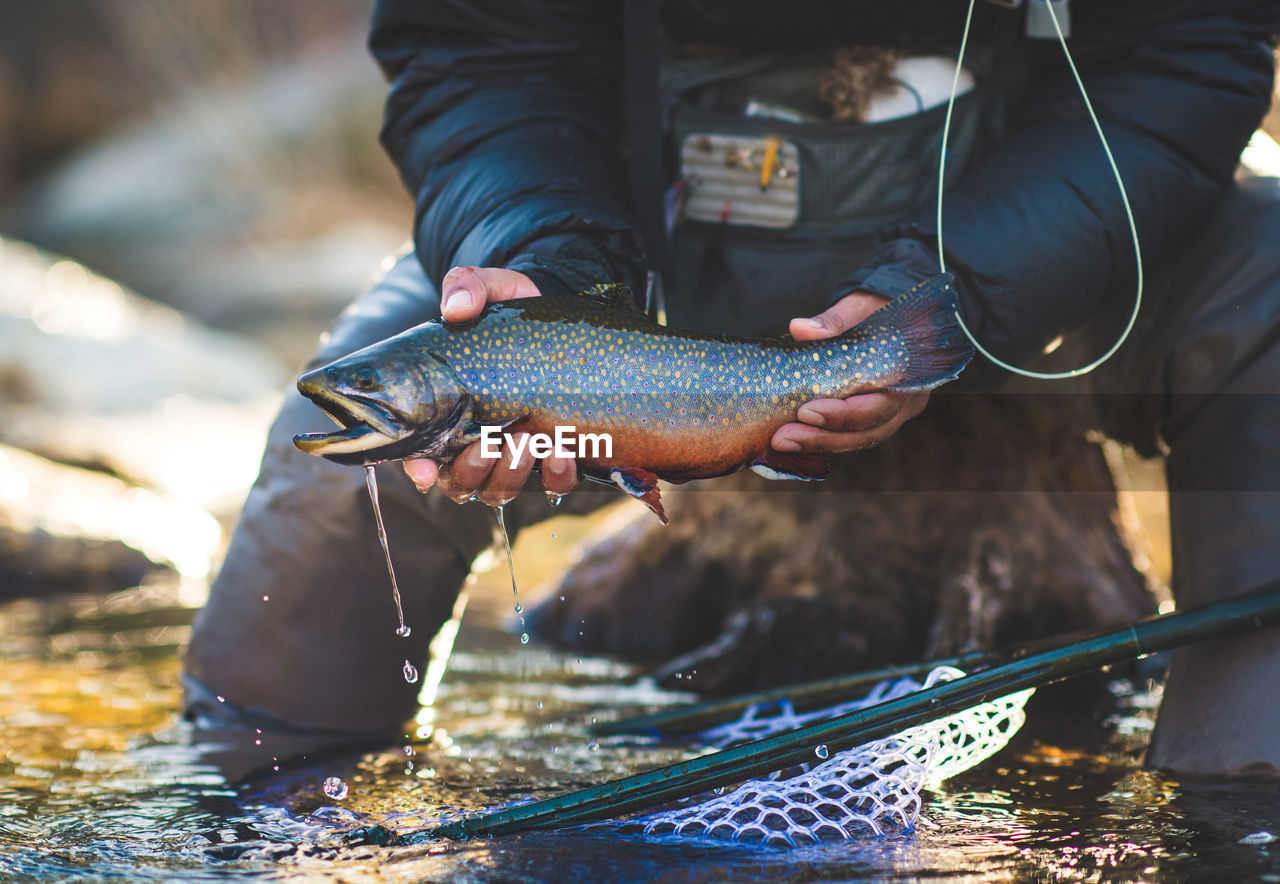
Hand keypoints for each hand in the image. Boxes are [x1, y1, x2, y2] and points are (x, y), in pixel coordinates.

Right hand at [401, 266, 578, 503]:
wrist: (561, 320)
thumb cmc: (511, 311)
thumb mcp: (489, 288)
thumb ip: (467, 286)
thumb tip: (457, 307)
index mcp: (443, 413)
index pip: (418, 455)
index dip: (418, 470)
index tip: (426, 470)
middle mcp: (473, 443)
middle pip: (461, 481)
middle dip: (474, 470)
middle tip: (492, 442)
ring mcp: (514, 455)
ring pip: (500, 489)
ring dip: (512, 474)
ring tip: (528, 440)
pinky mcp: (554, 456)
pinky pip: (553, 485)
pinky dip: (556, 476)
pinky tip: (564, 452)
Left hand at [771, 292, 929, 453]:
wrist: (890, 314)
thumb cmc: (877, 310)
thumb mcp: (859, 308)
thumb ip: (834, 321)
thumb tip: (799, 329)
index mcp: (909, 374)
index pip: (878, 406)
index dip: (842, 415)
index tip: (805, 411)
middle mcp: (906, 401)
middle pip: (867, 432)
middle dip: (823, 438)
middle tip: (782, 438)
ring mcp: (892, 413)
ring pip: (858, 439)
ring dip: (818, 444)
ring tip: (781, 441)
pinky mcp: (874, 418)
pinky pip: (850, 435)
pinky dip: (821, 439)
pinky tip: (793, 440)